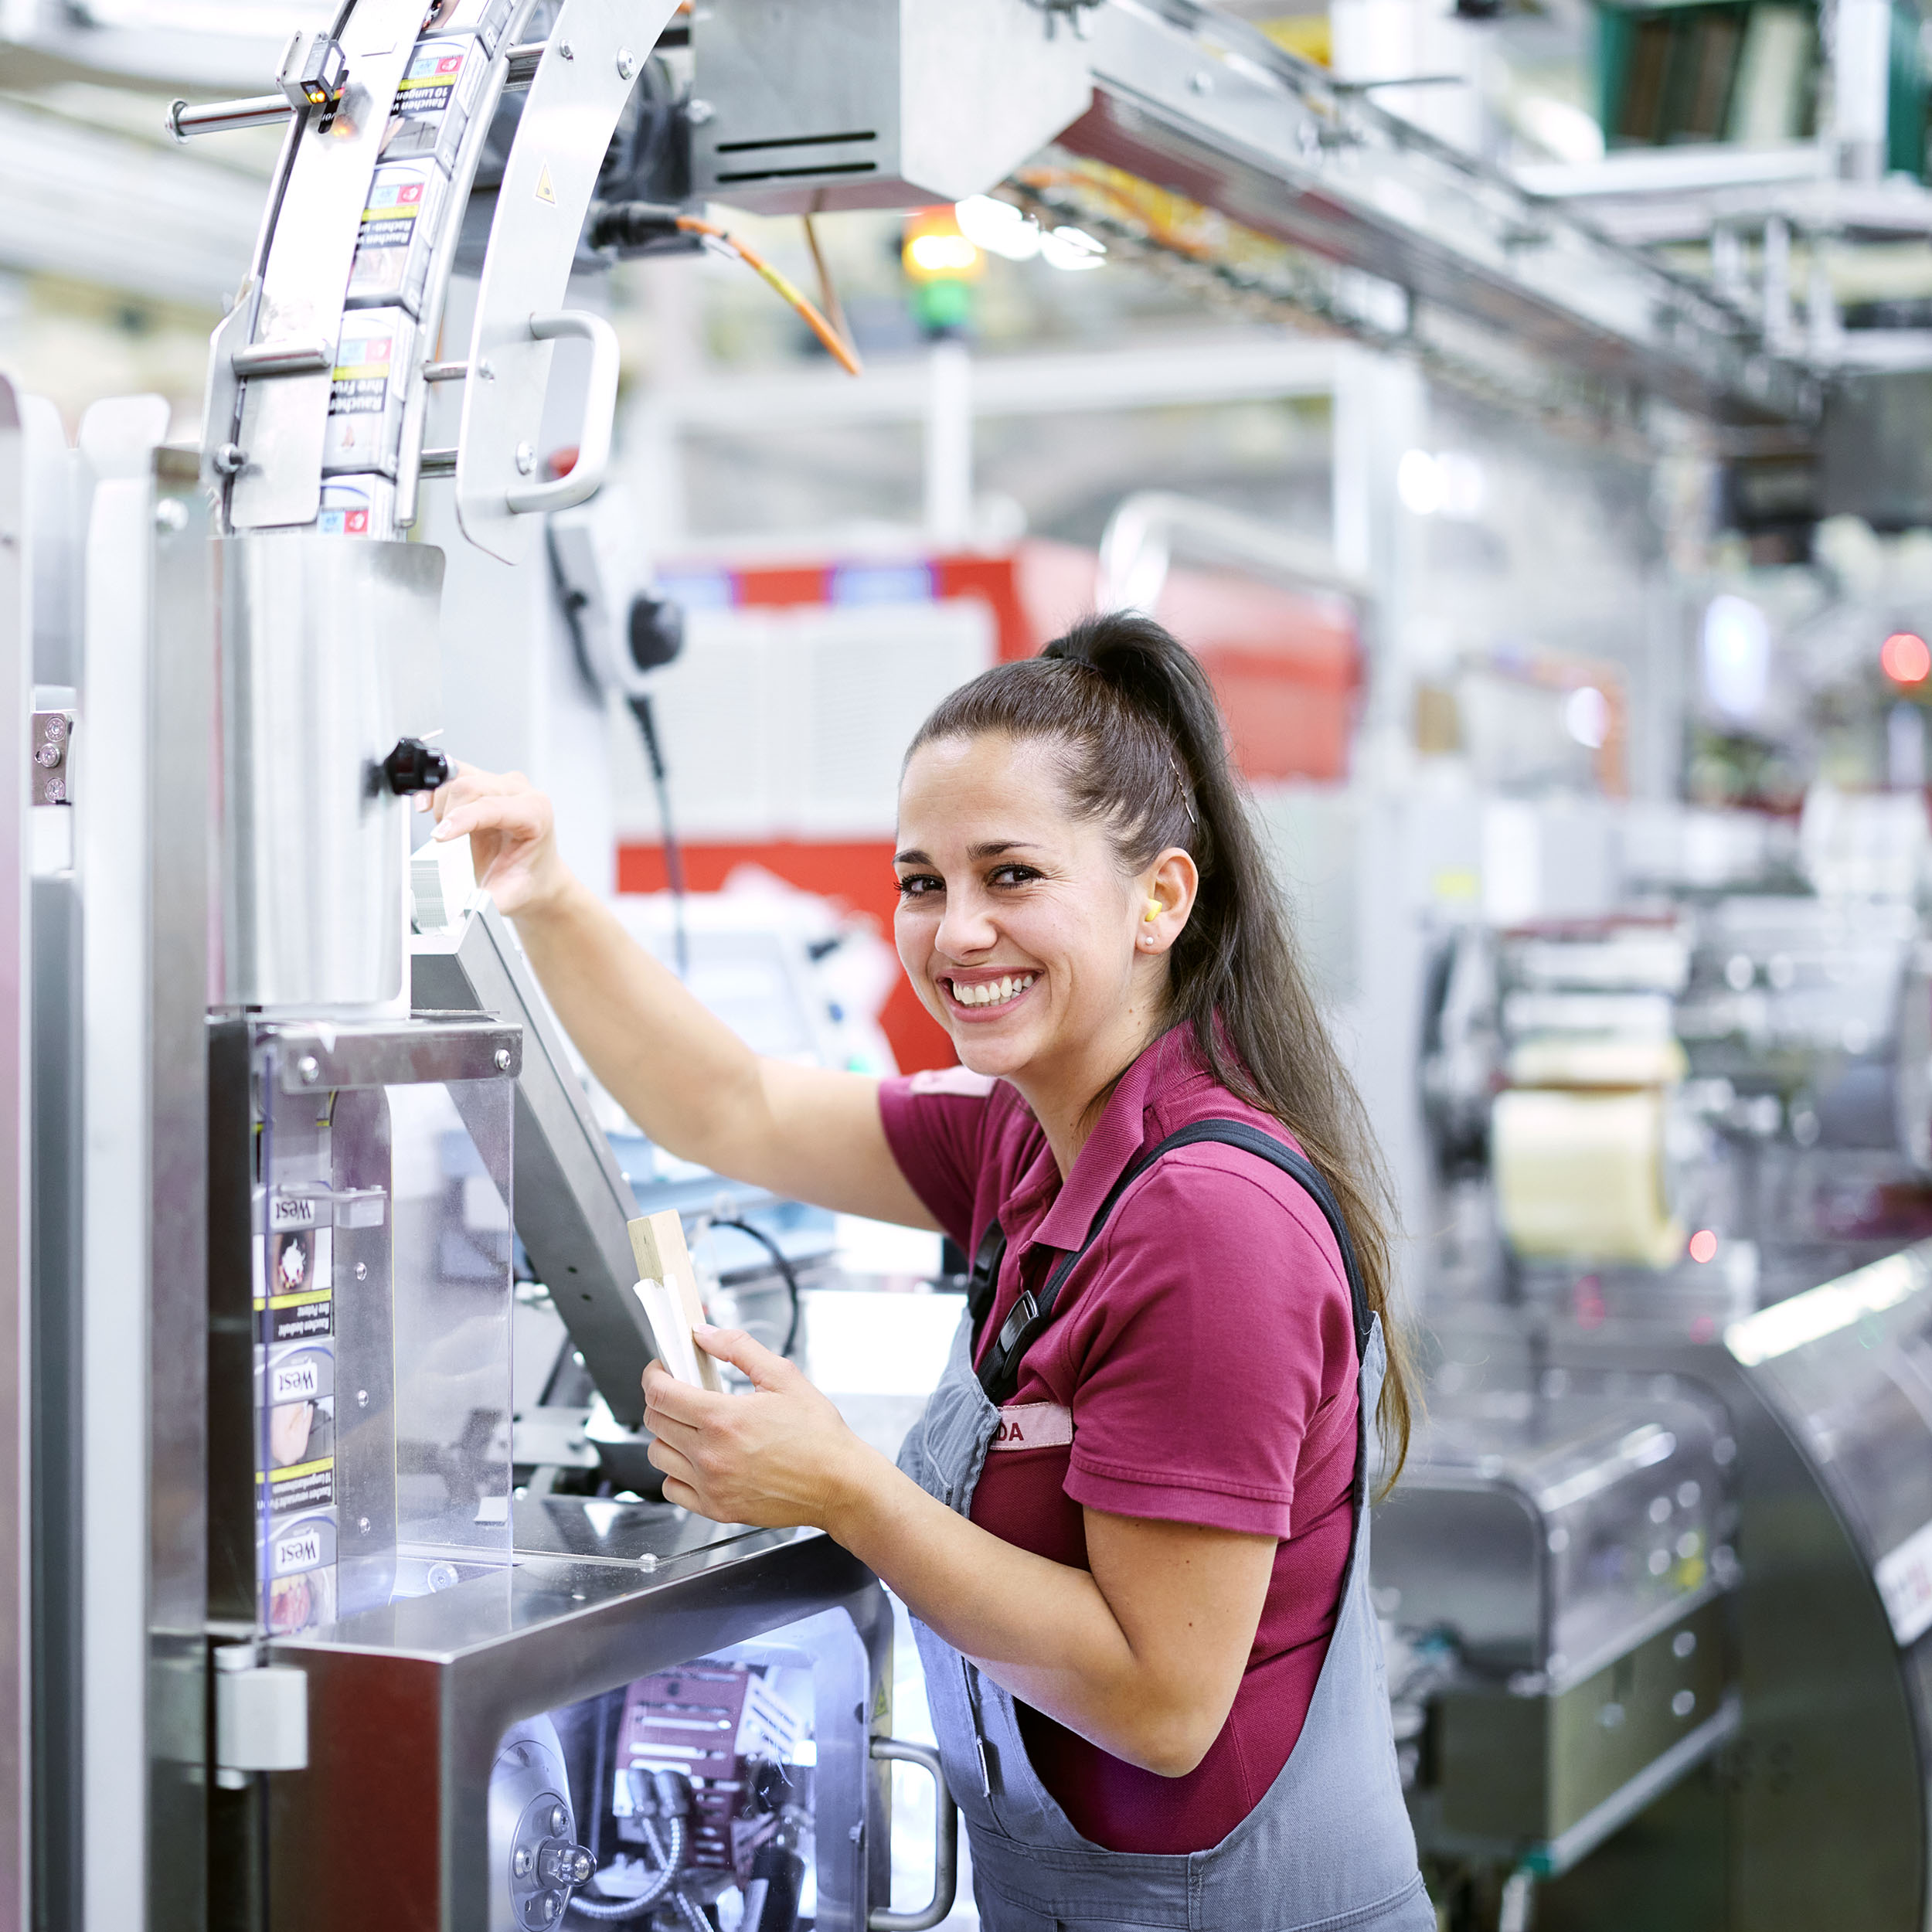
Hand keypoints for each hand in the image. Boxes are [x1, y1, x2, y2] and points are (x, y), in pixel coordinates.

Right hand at [429, 762, 573, 918]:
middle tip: (446, 841)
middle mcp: (521, 792)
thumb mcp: (508, 898)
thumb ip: (483, 903)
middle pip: (470, 786)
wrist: (537, 877)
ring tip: (449, 832)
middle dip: (449, 813)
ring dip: (442, 804)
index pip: (491, 807)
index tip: (439, 837)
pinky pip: (453, 774)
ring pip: (458, 777)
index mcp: (535, 813)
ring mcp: (502, 784)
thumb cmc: (527, 882)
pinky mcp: (485, 781)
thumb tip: (454, 910)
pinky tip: (427, 805)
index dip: (460, 819)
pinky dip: (435, 789)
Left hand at [643, 1326, 879, 1533]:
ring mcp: (711, 1486)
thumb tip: (705, 1333)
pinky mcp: (715, 1509)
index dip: (654, 1374)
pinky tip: (699, 1459)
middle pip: (654, 1421)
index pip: (660, 1393)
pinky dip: (677, 1472)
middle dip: (661, 1399)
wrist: (839, 1484)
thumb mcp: (783, 1376)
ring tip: (692, 1426)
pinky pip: (672, 1488)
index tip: (661, 1369)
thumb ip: (738, 1348)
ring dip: (667, 1435)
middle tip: (681, 1392)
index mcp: (723, 1418)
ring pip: (658, 1455)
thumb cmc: (819, 1435)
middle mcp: (710, 1455)